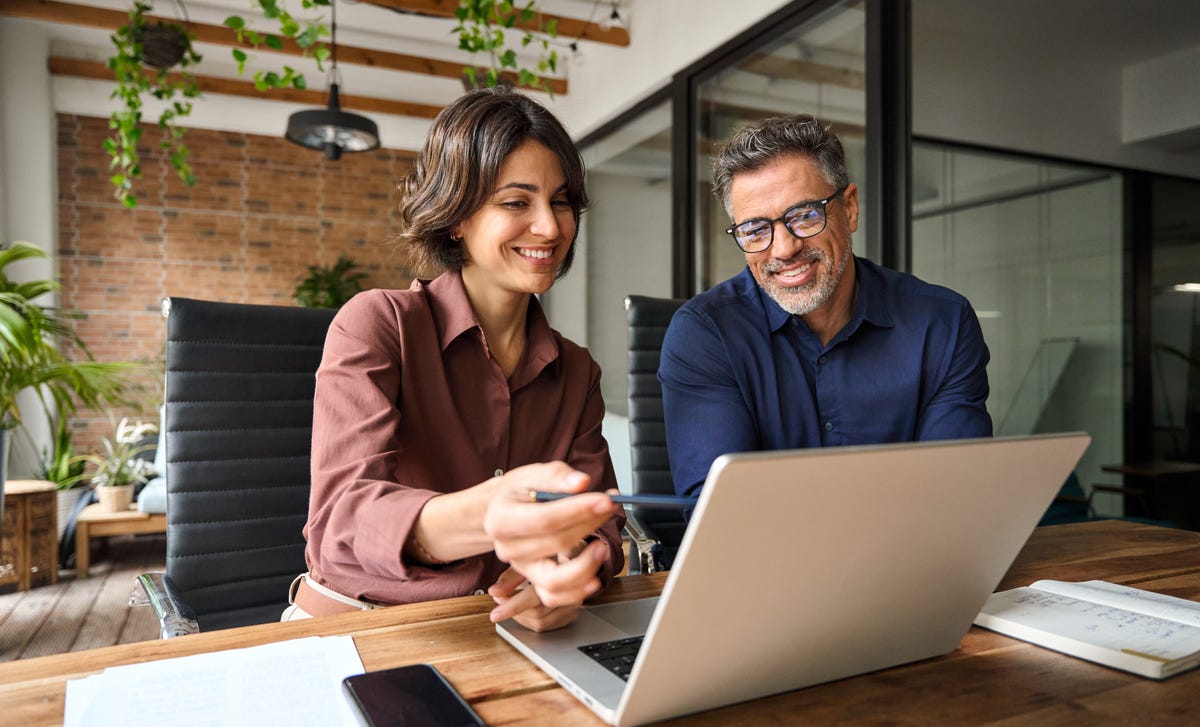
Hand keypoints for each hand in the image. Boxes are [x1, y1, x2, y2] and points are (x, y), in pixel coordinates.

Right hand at [483, 462, 617, 611]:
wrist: (506, 510)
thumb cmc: (520, 493)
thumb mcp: (533, 474)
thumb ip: (557, 477)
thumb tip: (581, 483)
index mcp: (501, 519)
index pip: (545, 519)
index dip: (578, 511)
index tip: (604, 500)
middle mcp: (508, 548)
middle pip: (556, 543)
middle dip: (590, 525)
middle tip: (611, 509)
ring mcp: (522, 568)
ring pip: (554, 580)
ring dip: (586, 566)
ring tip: (603, 547)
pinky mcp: (535, 580)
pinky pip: (555, 597)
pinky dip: (577, 592)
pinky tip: (595, 577)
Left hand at [486, 565, 583, 630]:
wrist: (574, 556)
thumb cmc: (547, 555)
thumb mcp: (529, 559)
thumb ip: (512, 577)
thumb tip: (494, 592)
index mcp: (562, 573)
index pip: (536, 596)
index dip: (513, 606)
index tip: (495, 615)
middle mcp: (573, 590)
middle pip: (538, 613)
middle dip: (514, 611)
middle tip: (499, 601)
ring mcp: (575, 604)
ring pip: (541, 623)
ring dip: (520, 617)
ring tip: (509, 603)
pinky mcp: (572, 614)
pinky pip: (547, 627)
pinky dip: (530, 621)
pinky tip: (524, 610)